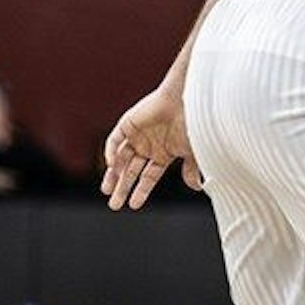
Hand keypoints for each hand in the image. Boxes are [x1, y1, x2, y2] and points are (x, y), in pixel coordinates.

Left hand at [101, 84, 202, 209]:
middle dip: (123, 188)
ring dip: (114, 174)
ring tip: (107, 190)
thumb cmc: (193, 123)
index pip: (149, 176)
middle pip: (132, 171)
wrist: (186, 98)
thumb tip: (197, 187)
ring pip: (121, 159)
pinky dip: (111, 152)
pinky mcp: (128, 124)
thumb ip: (191, 169)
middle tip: (114, 205)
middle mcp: (149, 146)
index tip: (134, 205)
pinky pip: (115, 140)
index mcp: (164, 153)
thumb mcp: (193, 151)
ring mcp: (138, 135)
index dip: (141, 191)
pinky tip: (113, 165)